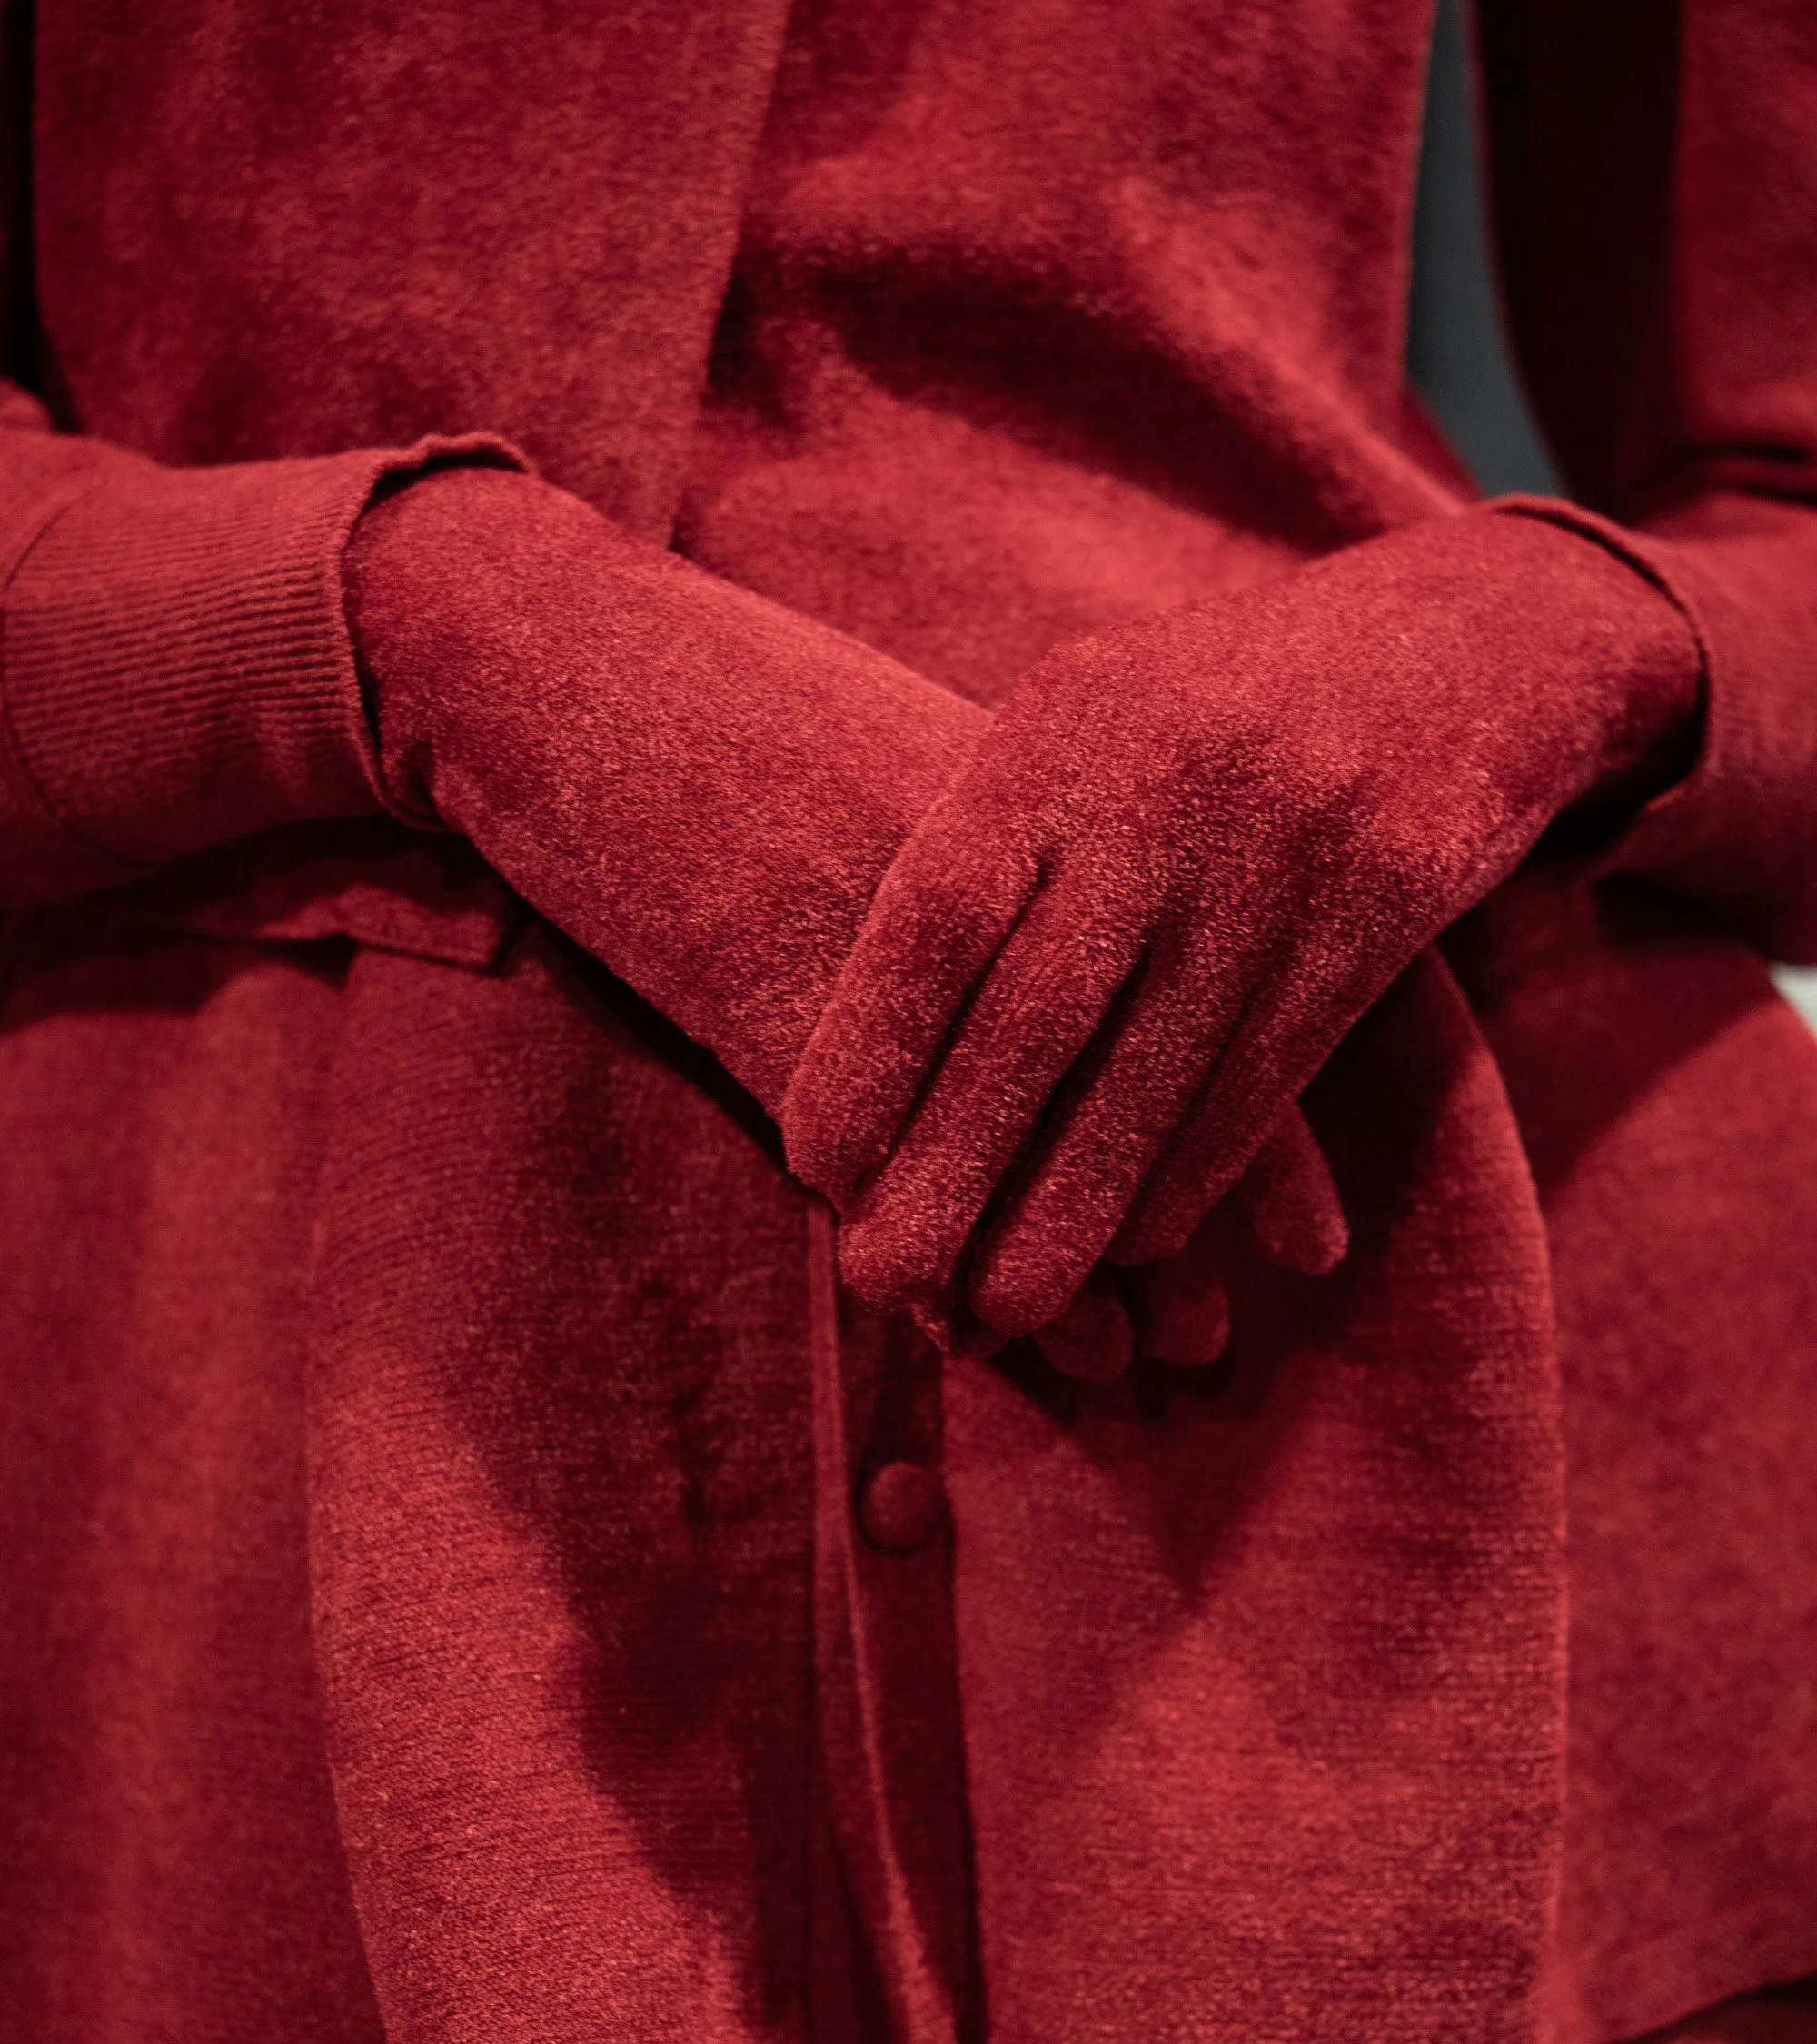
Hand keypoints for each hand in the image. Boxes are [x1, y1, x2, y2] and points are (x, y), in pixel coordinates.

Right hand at [345, 463, 1351, 1378]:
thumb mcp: (953, 794)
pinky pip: (877, 1143)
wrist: (598, 680)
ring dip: (1054, 1260)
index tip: (1317, 1258)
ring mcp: (891, 913)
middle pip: (1135, 1074)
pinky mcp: (774, 971)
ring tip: (1109, 1363)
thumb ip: (1067, 897)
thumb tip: (1176, 1033)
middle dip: (1174, 1231)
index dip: (1268, 1144)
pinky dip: (919, 1238)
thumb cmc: (789, 744)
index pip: (1221, 990)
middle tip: (1205, 1345)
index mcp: (1078, 802)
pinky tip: (947, 1322)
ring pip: (1010, 1126)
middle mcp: (1013, 853)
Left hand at [781, 508, 1701, 1339]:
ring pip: (1154, 1077)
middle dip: (953, 1168)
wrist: (1446, 645)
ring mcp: (1284, 849)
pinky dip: (1185, 1179)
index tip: (813, 1165)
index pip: (938, 909)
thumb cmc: (1197, 711)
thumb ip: (989, 840)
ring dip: (1071, 1216)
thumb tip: (855, 1038)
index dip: (871, 1048)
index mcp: (1061, 722)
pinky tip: (1129, 1250)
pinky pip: (1259, 1085)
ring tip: (999, 1314)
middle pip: (1039, 1017)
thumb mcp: (1085, 718)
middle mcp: (1167, 783)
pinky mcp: (1383, 911)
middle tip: (883, 1282)